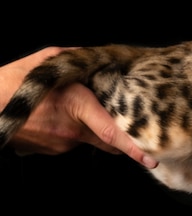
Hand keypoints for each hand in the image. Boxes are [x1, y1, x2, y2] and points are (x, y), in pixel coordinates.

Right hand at [0, 47, 157, 167]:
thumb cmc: (15, 80)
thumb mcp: (49, 60)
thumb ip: (80, 58)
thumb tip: (105, 56)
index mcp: (78, 106)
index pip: (113, 132)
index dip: (134, 148)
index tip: (152, 158)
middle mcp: (72, 130)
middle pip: (109, 140)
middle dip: (121, 136)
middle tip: (128, 124)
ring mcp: (60, 144)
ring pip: (90, 139)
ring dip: (91, 128)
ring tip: (71, 108)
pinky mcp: (50, 151)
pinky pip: (71, 142)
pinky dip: (72, 131)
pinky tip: (57, 117)